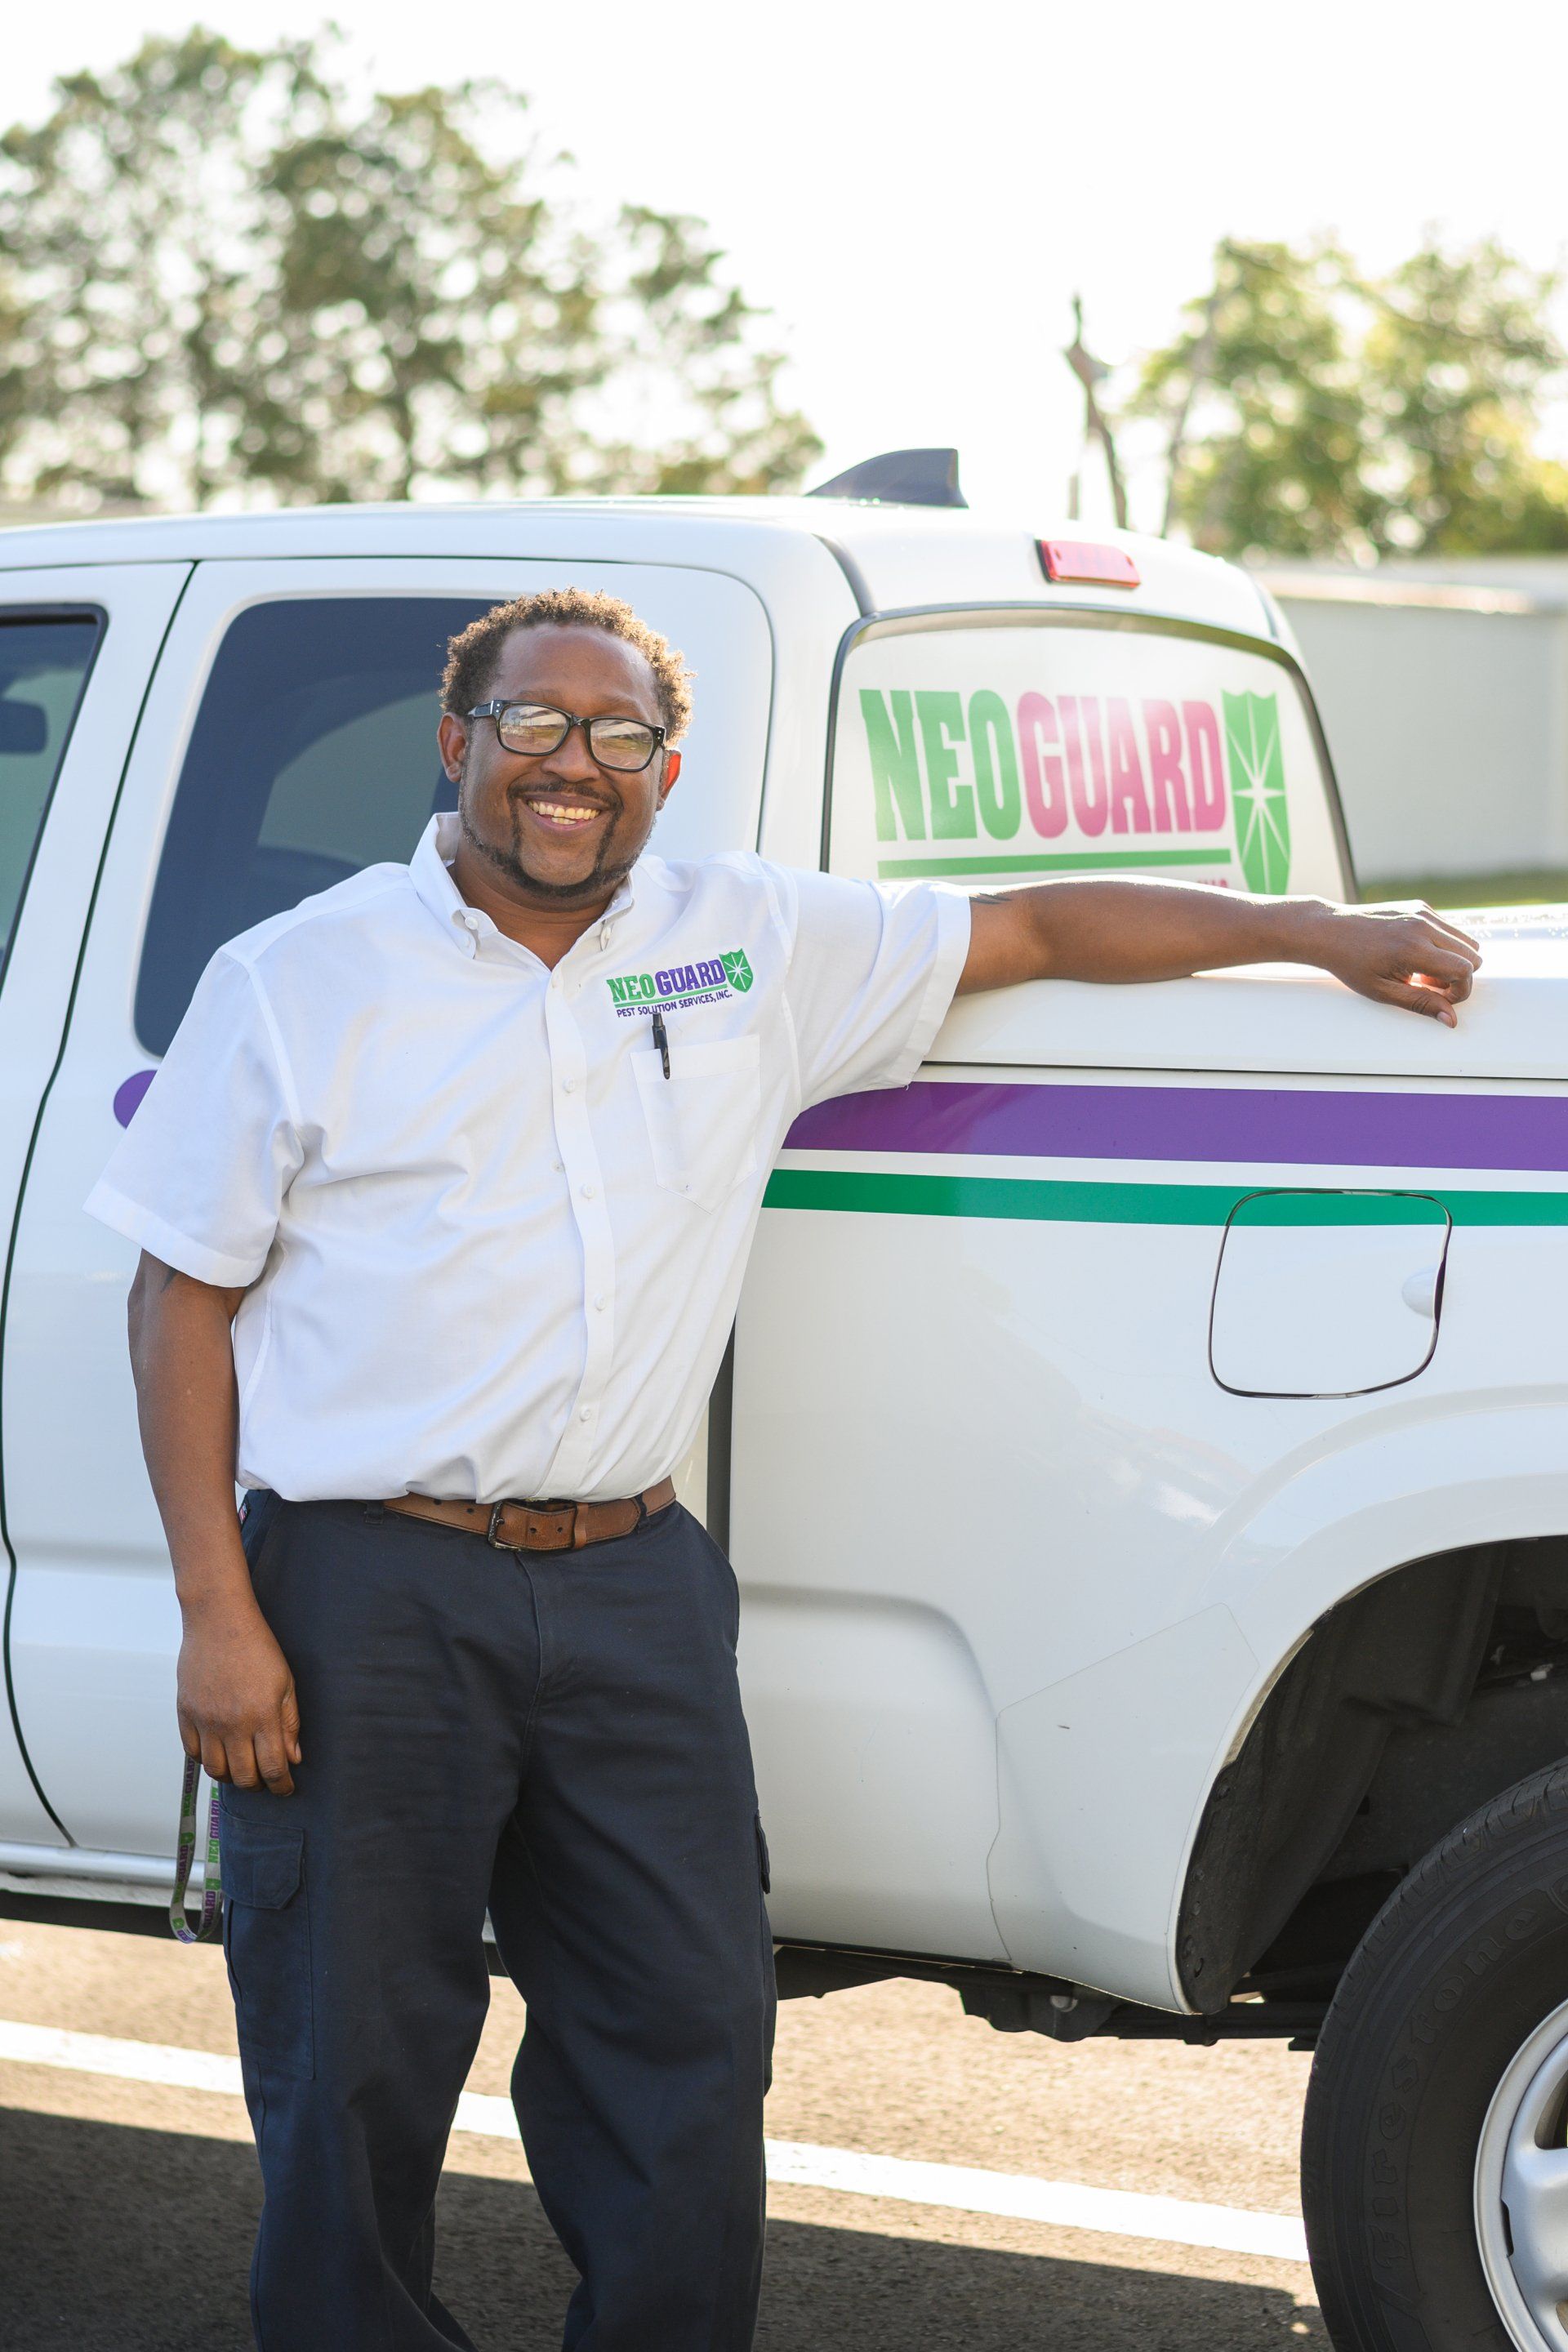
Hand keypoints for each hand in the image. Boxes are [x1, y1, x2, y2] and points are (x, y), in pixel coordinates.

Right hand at [178, 1600, 301, 1794]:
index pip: (272, 1768)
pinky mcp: (186, 1714)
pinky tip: (220, 1753)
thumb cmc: (257, 1647)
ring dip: (232, 1776)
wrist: (219, 1621)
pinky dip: (207, 1760)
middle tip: (266, 1779)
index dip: (281, 1786)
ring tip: (242, 1768)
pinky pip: (193, 1753)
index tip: (286, 1789)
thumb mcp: (285, 1683)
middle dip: (259, 1785)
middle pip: (243, 1777)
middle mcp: (232, 1724)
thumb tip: (293, 1758)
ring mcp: (205, 1720)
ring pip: (216, 1771)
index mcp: (262, 1716)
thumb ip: (290, 1723)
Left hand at [1296, 900, 1481, 1026]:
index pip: (1464, 970)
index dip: (1460, 991)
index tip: (1440, 998)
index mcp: (1414, 949)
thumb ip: (1421, 1003)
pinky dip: (1443, 945)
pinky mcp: (1420, 906)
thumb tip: (1452, 1020)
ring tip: (1421, 971)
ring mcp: (1423, 912)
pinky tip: (1415, 954)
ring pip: (1465, 941)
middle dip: (1458, 976)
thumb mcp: (1383, 991)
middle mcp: (1423, 926)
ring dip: (1452, 960)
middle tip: (1426, 985)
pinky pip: (1449, 929)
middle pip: (1471, 954)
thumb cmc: (1352, 965)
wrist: (1330, 931)